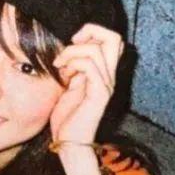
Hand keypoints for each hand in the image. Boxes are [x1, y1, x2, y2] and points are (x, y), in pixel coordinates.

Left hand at [49, 24, 124, 143]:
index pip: (112, 39)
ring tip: (60, 65)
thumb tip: (68, 46)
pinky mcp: (99, 94)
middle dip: (90, 32)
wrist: (69, 142)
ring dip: (72, 53)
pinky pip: (90, 66)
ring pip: (96, 50)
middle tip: (71, 44)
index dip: (92, 31)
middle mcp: (109, 76)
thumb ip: (73, 65)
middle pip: (114, 38)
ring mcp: (106, 84)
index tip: (72, 41)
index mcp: (103, 71)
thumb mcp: (68, 83)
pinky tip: (64, 75)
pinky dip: (73, 64)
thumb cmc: (66, 115)